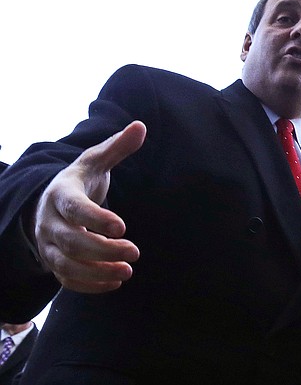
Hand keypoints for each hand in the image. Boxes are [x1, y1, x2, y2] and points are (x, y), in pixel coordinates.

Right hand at [33, 121, 145, 292]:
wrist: (51, 201)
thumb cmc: (80, 180)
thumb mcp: (96, 161)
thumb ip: (118, 147)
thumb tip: (141, 126)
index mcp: (61, 193)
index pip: (74, 209)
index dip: (96, 218)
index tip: (123, 227)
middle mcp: (50, 221)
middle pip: (70, 241)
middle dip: (102, 250)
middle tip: (135, 253)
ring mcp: (49, 245)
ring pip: (66, 265)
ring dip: (97, 272)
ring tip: (128, 271)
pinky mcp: (54, 262)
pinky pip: (66, 280)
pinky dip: (89, 285)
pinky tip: (115, 282)